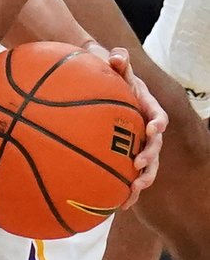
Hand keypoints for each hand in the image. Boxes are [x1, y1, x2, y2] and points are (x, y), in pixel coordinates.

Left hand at [89, 45, 167, 208]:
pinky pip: (131, 176)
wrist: (101, 89)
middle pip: (155, 145)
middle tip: (139, 164)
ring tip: (134, 189)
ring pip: (148, 165)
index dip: (157, 123)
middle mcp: (146, 129)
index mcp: (147, 109)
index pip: (158, 116)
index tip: (154, 127)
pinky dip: (128, 190)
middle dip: (150, 157)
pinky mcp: (128, 157)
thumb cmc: (110, 78)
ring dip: (144, 178)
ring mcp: (138, 144)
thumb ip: (117, 61)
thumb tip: (116, 55)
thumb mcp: (114, 67)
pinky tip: (119, 204)